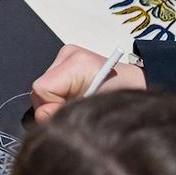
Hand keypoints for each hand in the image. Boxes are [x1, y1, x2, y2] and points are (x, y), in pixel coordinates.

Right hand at [30, 45, 145, 122]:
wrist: (136, 84)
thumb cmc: (122, 97)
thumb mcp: (93, 109)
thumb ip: (65, 113)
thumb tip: (44, 119)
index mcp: (76, 64)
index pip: (41, 89)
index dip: (51, 108)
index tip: (69, 114)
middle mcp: (67, 56)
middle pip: (39, 90)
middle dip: (53, 106)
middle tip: (75, 110)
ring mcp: (65, 57)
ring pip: (43, 90)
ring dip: (55, 102)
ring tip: (78, 102)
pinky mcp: (65, 62)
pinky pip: (50, 86)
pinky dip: (59, 96)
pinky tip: (75, 96)